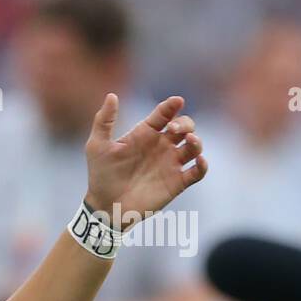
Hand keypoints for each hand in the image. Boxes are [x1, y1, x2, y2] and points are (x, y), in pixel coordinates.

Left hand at [84, 94, 207, 222]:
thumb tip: (112, 95)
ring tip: (189, 140)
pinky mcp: (176, 183)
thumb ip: (104, 121)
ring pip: (194, 146)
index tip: (176, 101)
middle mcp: (161, 146)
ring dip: (197, 141)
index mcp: (145, 133)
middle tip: (175, 129)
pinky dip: (203, 165)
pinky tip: (199, 160)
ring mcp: (170, 164)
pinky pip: (197, 172)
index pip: (164, 114)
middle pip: (184, 127)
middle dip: (185, 123)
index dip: (172, 106)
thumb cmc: (100, 175)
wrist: (104, 206)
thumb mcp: (97, 146)